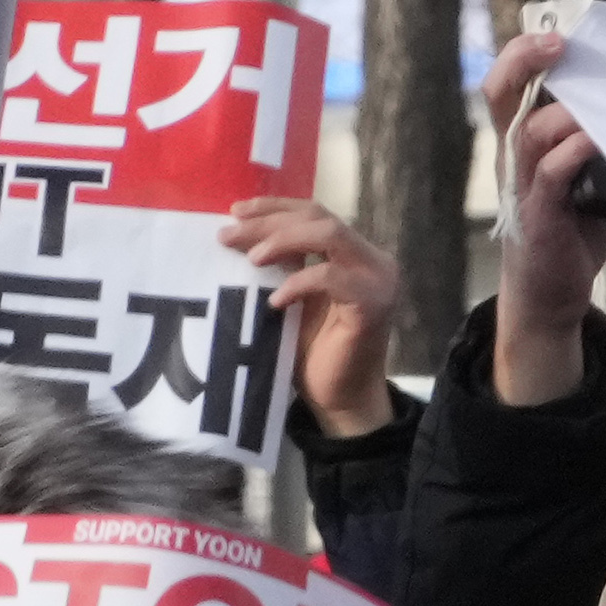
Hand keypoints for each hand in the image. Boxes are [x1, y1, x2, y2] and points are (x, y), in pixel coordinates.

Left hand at [220, 198, 400, 437]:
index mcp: (355, 253)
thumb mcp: (291, 295)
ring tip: (251, 259)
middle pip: (319, 218)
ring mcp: (378, 280)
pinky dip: (298, 282)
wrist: (341, 399)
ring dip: (283, 241)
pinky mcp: (373, 304)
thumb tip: (240, 231)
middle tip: (227, 237)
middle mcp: (373, 260)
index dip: (274, 206)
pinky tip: (275, 300)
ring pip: (329, 234)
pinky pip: (331, 277)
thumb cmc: (313, 352)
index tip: (234, 211)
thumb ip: (283, 263)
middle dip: (268, 223)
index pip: (315, 212)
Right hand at [483, 30, 605, 409]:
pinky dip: (573, 151)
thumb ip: (602, 142)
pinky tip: (599, 141)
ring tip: (598, 93)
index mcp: (521, 139)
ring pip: (526, 128)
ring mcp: (520, 184)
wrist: (551, 295)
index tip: (558, 30)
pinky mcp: (537, 214)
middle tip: (561, 41)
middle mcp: (512, 155)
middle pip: (502, 91)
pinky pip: (549, 172)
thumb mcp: (587, 176)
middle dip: (526, 58)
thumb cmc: (571, 230)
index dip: (524, 50)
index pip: (509, 81)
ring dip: (563, 107)